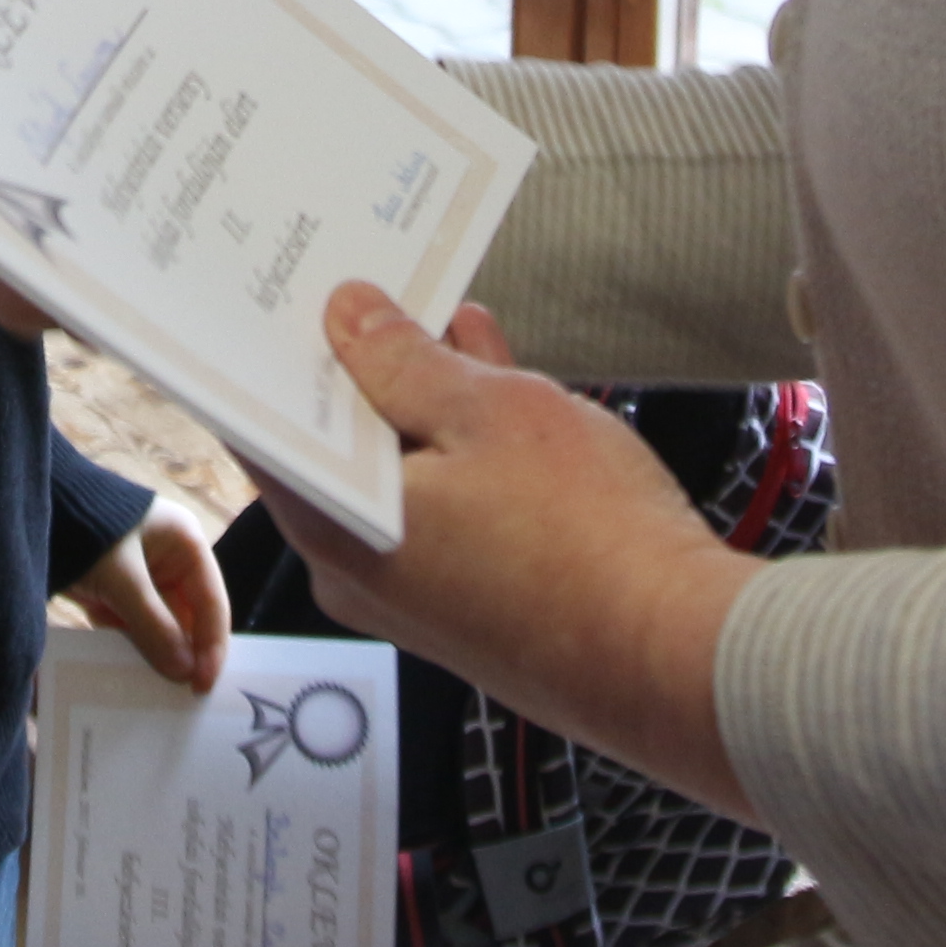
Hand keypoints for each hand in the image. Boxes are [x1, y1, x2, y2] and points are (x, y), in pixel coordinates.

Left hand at [68, 492, 234, 692]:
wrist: (25, 514)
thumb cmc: (86, 531)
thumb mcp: (121, 578)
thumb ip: (154, 625)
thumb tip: (184, 671)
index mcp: (185, 543)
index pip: (211, 602)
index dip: (212, 645)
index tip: (203, 684)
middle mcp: (170, 559)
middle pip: (188, 616)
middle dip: (184, 653)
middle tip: (183, 696)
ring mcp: (142, 575)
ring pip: (160, 625)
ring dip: (156, 654)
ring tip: (154, 692)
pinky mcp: (116, 589)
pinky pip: (133, 625)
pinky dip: (130, 647)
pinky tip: (125, 673)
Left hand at [263, 286, 767, 822]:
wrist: (679, 658)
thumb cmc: (584, 540)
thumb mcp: (487, 411)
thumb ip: (404, 359)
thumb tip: (347, 319)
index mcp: (332, 529)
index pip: (266, 428)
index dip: (278, 354)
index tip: (292, 297)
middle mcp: (357, 575)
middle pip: (338, 450)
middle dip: (368, 366)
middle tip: (380, 289)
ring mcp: (418, 598)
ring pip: (401, 476)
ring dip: (428, 400)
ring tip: (453, 319)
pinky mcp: (474, 608)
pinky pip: (447, 511)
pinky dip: (465, 451)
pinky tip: (499, 387)